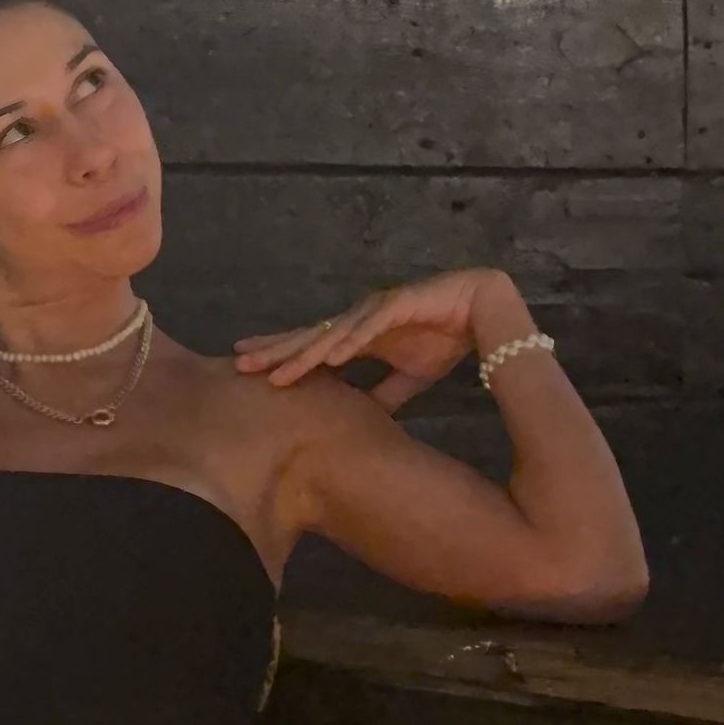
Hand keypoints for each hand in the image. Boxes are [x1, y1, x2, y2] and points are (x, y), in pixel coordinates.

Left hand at [235, 269, 532, 412]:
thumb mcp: (409, 377)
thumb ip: (383, 396)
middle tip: (239, 366)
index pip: (311, 347)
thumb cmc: (445, 336)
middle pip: (310, 337)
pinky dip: (352, 341)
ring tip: (279, 373)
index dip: (281, 356)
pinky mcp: (402, 304)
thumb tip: (361, 421)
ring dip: (306, 354)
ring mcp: (377, 310)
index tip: (248, 369)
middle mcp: (359, 320)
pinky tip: (332, 357)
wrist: (484, 308)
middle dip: (275, 352)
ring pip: (334, 334)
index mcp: (357, 337)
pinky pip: (373, 326)